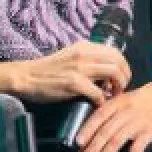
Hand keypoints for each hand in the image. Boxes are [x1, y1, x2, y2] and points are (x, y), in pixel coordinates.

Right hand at [13, 41, 130, 103]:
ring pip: (114, 74)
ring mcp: (80, 68)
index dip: (123, 66)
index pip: (116, 52)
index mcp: (84, 46)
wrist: (26, 77)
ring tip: (112, 96)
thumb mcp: (70, 57)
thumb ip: (87, 60)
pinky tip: (98, 104)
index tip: (120, 78)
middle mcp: (85, 54)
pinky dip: (102, 101)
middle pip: (119, 62)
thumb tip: (105, 72)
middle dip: (125, 77)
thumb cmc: (46, 70)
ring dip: (118, 87)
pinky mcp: (74, 83)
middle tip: (120, 89)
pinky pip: (99, 93)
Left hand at [75, 82, 151, 151]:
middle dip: (92, 149)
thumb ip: (108, 110)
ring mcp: (137, 124)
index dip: (88, 129)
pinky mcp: (148, 134)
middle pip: (105, 132)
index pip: (99, 116)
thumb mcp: (122, 98)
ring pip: (117, 141)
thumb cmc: (138, 100)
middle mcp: (125, 113)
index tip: (78, 142)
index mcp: (116, 103)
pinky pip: (136, 150)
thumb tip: (88, 128)